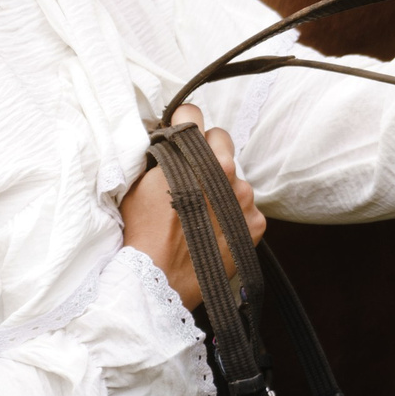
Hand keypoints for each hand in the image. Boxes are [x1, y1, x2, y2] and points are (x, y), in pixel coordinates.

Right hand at [120, 104, 264, 309]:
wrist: (159, 280)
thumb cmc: (142, 232)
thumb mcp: (139, 183)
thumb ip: (159, 156)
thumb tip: (166, 140)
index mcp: (195, 155)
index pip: (194, 115)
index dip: (184, 119)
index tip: (182, 125)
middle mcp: (226, 170)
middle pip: (221, 139)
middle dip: (207, 149)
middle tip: (191, 170)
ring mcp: (244, 197)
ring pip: (235, 176)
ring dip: (221, 185)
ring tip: (200, 210)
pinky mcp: (255, 223)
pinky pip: (246, 207)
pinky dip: (233, 214)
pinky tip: (213, 228)